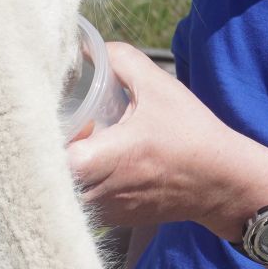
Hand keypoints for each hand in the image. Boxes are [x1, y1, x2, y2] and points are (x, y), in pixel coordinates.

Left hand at [66, 42, 267, 235]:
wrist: (222, 182)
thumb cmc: (191, 134)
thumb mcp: (158, 86)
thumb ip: (120, 59)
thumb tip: (88, 48)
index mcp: (106, 158)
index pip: (49, 156)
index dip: (46, 136)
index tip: (65, 118)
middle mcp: (100, 191)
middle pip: (51, 173)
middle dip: (54, 148)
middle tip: (72, 126)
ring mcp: (106, 211)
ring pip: (66, 189)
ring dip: (69, 167)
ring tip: (87, 144)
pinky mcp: (115, 220)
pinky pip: (86, 201)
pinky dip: (87, 183)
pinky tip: (104, 164)